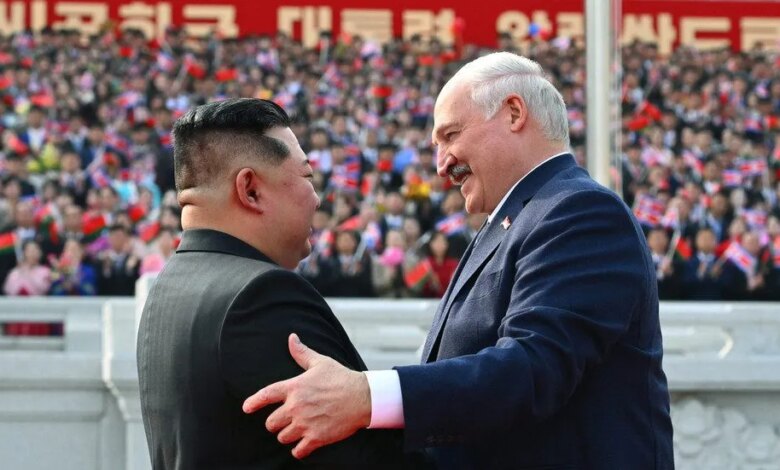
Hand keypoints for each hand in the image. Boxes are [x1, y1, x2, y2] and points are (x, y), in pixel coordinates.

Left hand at [242, 333, 371, 458]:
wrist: (363, 397)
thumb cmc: (341, 378)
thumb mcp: (320, 362)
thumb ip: (302, 353)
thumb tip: (291, 338)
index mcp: (294, 387)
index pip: (266, 395)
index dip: (253, 402)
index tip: (246, 408)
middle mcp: (296, 407)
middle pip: (271, 423)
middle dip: (276, 423)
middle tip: (285, 420)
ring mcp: (305, 424)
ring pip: (282, 437)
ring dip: (287, 435)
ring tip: (296, 430)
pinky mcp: (316, 438)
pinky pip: (297, 451)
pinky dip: (298, 450)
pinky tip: (303, 444)